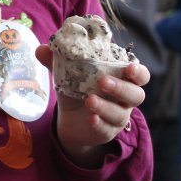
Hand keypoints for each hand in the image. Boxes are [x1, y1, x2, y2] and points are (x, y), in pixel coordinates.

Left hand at [35, 45, 149, 167]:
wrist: (70, 120)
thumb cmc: (77, 89)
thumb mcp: (67, 74)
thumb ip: (57, 60)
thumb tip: (41, 49)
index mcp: (120, 78)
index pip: (140, 75)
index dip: (138, 72)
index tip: (129, 67)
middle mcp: (124, 98)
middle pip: (136, 94)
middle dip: (122, 87)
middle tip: (103, 81)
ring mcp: (117, 117)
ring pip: (120, 114)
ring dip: (106, 106)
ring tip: (89, 100)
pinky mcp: (107, 132)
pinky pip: (107, 129)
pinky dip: (99, 123)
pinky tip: (90, 118)